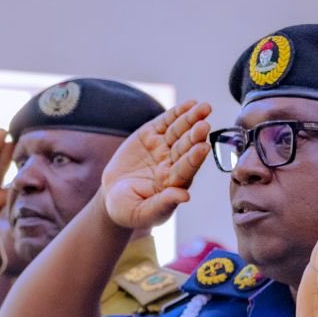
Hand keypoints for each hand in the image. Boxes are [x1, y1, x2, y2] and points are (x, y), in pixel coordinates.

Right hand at [102, 102, 212, 229]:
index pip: (186, 170)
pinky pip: (166, 122)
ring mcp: (163, 148)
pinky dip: (177, 112)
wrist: (113, 195)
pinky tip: (190, 104)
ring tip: (204, 107)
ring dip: (191, 119)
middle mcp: (173, 164)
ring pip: (179, 132)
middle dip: (195, 136)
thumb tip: (185, 196)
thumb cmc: (127, 210)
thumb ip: (162, 205)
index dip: (194, 159)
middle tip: (204, 125)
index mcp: (173, 184)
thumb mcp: (141, 213)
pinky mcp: (151, 135)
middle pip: (186, 148)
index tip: (203, 148)